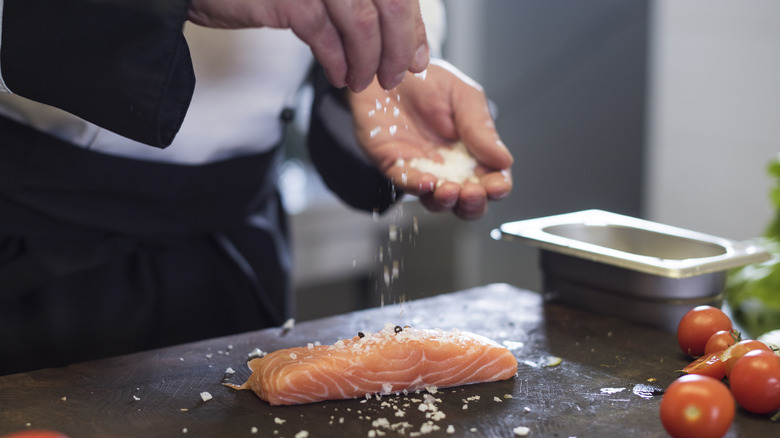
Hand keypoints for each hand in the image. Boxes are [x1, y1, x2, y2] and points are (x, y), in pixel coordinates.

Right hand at [187, 0, 429, 90]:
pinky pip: (325, 35)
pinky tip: (339, 75)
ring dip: (369, 60)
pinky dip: (337, 60)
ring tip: (364, 81)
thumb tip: (409, 41)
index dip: (414, 27)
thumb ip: (363, 7)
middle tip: (395, 76)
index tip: (418, 58)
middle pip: (391, 3)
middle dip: (399, 47)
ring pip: (362, 22)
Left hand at [348, 59, 513, 219]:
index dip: (497, 187)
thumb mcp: (464, 97)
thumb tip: (504, 160)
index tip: (499, 186)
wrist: (390, 66)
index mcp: (473, 152)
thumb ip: (481, 128)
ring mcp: (420, 168)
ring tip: (451, 190)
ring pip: (435, 200)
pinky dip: (416, 186)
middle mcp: (448, 167)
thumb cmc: (428, 81)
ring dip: (446, 201)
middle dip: (473, 203)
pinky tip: (427, 182)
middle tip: (475, 193)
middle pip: (465, 201)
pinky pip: (404, 182)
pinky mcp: (393, 163)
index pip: (491, 179)